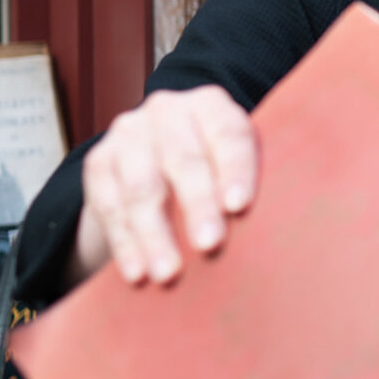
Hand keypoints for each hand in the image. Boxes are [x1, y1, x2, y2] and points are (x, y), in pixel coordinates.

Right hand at [70, 85, 257, 286]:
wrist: (157, 155)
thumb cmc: (217, 166)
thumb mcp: (236, 160)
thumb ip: (249, 182)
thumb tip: (280, 230)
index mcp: (211, 104)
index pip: (228, 134)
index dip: (235, 169)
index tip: (240, 207)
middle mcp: (167, 110)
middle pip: (184, 160)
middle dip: (197, 206)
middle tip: (209, 246)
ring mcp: (128, 133)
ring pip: (142, 187)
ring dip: (155, 234)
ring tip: (169, 273)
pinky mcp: (99, 161)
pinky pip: (109, 206)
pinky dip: (125, 243)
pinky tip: (137, 272)